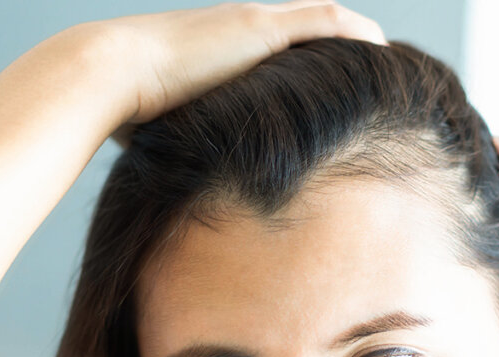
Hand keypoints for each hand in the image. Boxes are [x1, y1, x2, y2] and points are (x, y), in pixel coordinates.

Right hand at [79, 1, 386, 148]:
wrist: (109, 75)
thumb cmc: (126, 111)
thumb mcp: (167, 130)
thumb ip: (185, 149)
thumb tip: (183, 193)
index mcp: (222, 51)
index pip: (279, 50)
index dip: (309, 65)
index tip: (333, 92)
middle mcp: (241, 30)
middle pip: (307, 29)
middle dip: (341, 50)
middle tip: (374, 77)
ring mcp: (252, 24)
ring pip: (322, 22)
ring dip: (356, 40)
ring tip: (388, 66)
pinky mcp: (261, 27)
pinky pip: (325, 22)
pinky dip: (356, 33)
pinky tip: (382, 50)